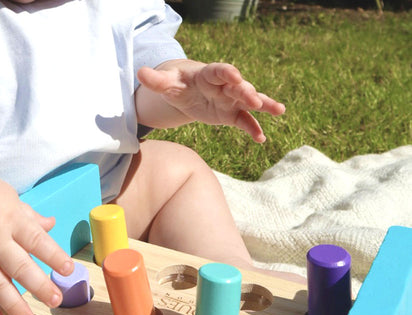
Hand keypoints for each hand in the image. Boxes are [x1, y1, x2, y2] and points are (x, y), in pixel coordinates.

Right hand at [0, 171, 74, 314]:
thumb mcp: (10, 198)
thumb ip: (31, 216)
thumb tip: (52, 224)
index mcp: (11, 221)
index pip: (36, 241)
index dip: (54, 256)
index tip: (69, 269)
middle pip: (19, 267)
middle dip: (39, 286)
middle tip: (56, 300)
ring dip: (14, 305)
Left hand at [137, 60, 284, 142]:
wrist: (188, 90)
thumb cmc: (177, 84)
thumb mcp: (166, 83)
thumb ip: (156, 80)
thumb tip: (140, 73)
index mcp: (207, 75)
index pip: (218, 71)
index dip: (226, 73)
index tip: (234, 75)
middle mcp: (223, 86)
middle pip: (237, 87)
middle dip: (247, 92)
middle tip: (255, 99)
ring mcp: (230, 100)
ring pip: (248, 102)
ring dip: (263, 105)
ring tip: (279, 110)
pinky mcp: (231, 115)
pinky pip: (244, 122)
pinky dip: (253, 129)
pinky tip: (261, 139)